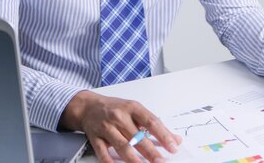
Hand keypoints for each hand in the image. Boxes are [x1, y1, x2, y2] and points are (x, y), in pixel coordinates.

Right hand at [59, 91, 181, 162]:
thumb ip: (154, 125)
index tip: (173, 146)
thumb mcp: (135, 110)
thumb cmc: (114, 108)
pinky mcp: (95, 138)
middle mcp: (119, 117)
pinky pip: (104, 153)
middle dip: (151, 152)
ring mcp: (106, 127)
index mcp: (132, 107)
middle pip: (138, 137)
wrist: (88, 106)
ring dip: (135, 160)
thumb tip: (175, 139)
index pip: (151, 122)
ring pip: (123, 146)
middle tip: (161, 161)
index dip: (163, 135)